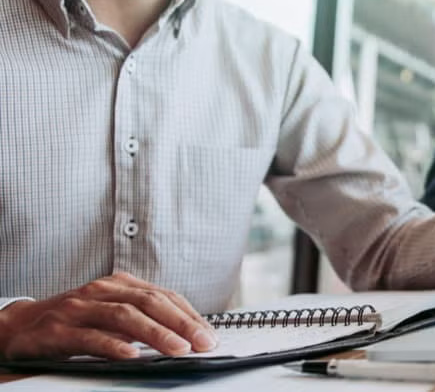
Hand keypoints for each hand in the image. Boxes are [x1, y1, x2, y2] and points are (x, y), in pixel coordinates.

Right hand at [0, 272, 217, 360]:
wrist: (19, 325)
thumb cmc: (74, 320)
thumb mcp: (112, 313)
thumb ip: (143, 319)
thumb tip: (185, 336)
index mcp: (120, 284)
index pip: (164, 296)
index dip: (190, 315)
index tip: (210, 335)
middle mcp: (102, 290)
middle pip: (150, 302)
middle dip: (181, 323)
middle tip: (203, 343)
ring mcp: (79, 308)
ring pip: (124, 316)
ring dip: (155, 334)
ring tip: (178, 350)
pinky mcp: (58, 330)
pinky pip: (89, 337)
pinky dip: (113, 345)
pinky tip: (132, 356)